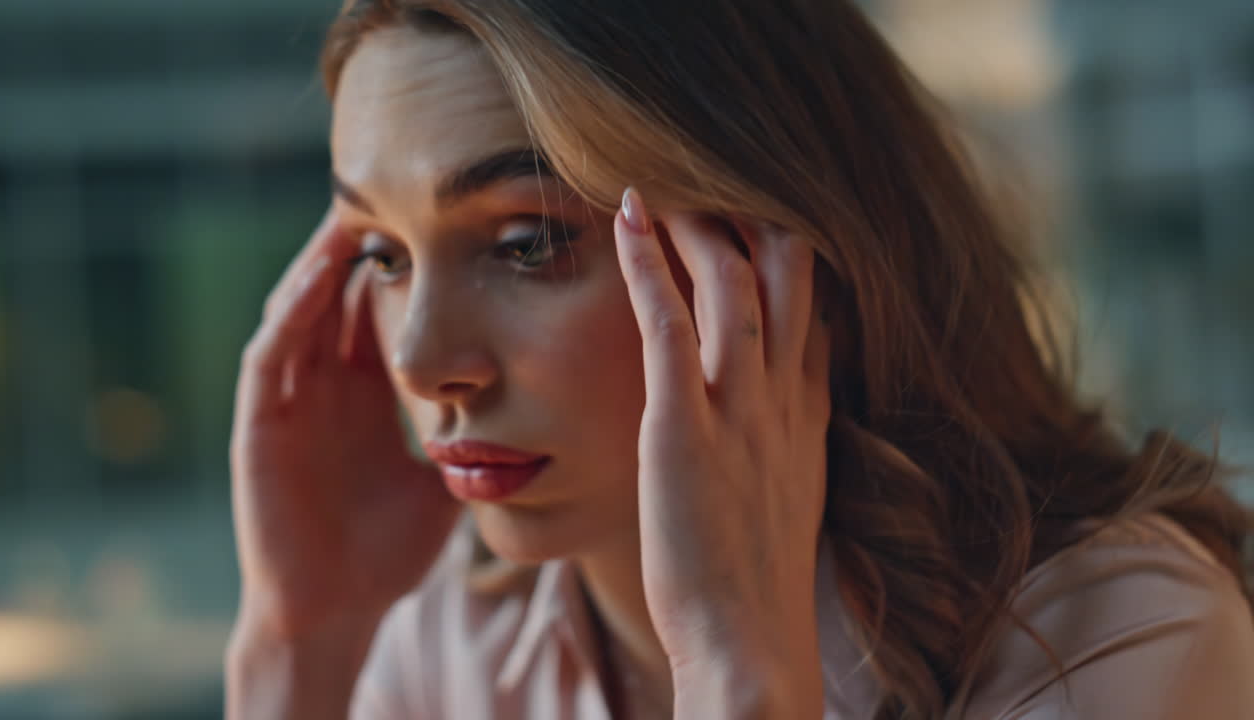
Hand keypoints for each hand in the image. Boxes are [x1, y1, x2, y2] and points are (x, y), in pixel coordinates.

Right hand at [229, 208, 460, 638]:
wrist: (336, 609)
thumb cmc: (387, 550)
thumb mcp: (443, 478)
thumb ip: (473, 436)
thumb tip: (536, 408)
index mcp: (366, 394)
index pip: (383, 310)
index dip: (408, 264)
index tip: (444, 218)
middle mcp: (326, 387)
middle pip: (340, 295)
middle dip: (364, 244)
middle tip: (395, 187)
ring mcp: (291, 403)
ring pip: (301, 312)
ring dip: (321, 265)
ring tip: (351, 213)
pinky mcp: (262, 427)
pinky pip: (271, 359)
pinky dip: (289, 317)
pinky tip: (313, 282)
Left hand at [614, 189, 830, 713]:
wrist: (753, 650)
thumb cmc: (758, 586)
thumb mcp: (790, 499)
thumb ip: (788, 440)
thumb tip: (782, 405)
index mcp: (808, 417)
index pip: (813, 310)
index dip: (792, 256)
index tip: (764, 215)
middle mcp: (784, 402)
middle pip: (791, 279)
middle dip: (760, 220)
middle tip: (721, 178)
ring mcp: (739, 413)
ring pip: (734, 287)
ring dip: (702, 226)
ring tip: (668, 182)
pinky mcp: (686, 433)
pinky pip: (669, 328)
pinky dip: (647, 265)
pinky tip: (627, 218)